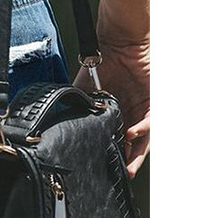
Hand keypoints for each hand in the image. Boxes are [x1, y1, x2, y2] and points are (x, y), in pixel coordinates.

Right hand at [73, 37, 149, 178]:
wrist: (115, 43)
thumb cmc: (100, 63)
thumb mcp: (83, 90)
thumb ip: (78, 106)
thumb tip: (64, 124)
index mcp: (114, 113)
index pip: (116, 138)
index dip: (113, 153)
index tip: (107, 168)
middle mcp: (130, 113)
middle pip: (133, 143)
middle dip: (129, 161)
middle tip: (122, 174)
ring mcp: (142, 108)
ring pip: (145, 138)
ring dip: (138, 153)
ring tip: (129, 165)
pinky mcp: (153, 101)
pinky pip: (150, 121)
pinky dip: (142, 130)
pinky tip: (131, 133)